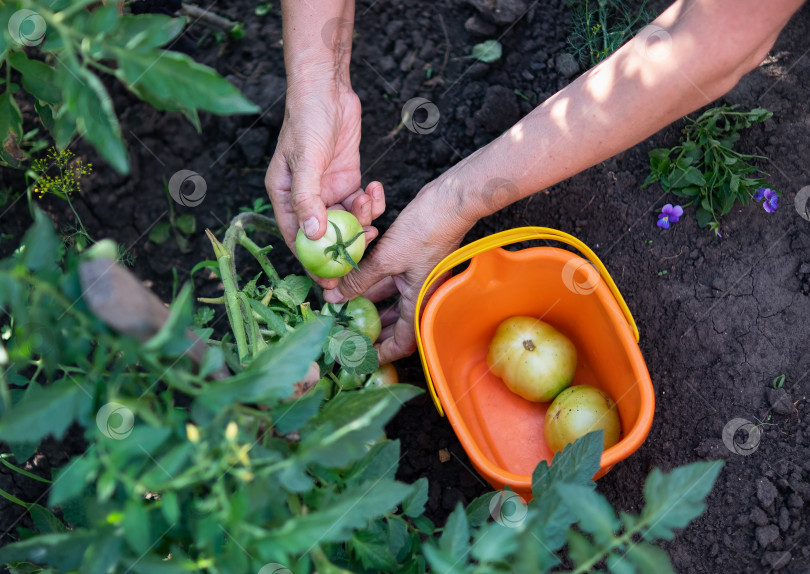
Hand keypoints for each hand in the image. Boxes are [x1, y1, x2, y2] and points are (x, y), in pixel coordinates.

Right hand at [265, 82, 384, 288]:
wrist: (328, 90)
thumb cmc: (307, 120)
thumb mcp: (306, 160)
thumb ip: (308, 199)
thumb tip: (313, 235)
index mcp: (285, 197)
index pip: (297, 239)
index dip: (313, 262)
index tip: (329, 281)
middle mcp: (306, 199)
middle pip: (325, 236)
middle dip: (344, 247)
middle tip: (363, 257)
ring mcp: (329, 191)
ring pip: (347, 221)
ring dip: (362, 220)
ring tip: (370, 204)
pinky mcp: (348, 181)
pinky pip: (361, 204)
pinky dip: (372, 202)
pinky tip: (375, 189)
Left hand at [322, 184, 473, 362]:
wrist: (449, 202)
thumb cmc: (424, 231)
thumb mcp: (385, 258)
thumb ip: (358, 280)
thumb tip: (333, 299)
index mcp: (419, 304)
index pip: (402, 343)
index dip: (382, 354)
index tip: (362, 358)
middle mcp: (422, 297)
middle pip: (397, 327)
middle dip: (375, 332)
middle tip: (351, 337)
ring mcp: (420, 281)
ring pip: (394, 304)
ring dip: (373, 308)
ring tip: (348, 312)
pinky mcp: (416, 265)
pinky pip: (394, 285)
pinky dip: (377, 288)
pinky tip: (357, 284)